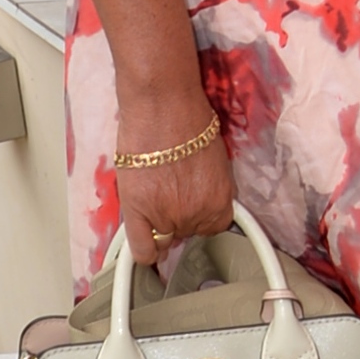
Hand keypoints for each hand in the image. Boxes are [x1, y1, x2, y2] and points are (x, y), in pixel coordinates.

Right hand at [114, 120, 234, 266]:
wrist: (163, 107)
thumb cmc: (189, 122)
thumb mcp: (215, 159)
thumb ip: (210, 188)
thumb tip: (200, 199)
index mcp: (220, 201)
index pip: (214, 228)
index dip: (201, 217)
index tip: (193, 208)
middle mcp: (196, 214)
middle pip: (188, 231)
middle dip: (180, 216)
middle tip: (170, 191)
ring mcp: (166, 216)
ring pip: (164, 238)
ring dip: (161, 224)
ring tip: (154, 196)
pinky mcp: (138, 213)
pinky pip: (143, 249)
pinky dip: (145, 251)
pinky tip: (147, 246)